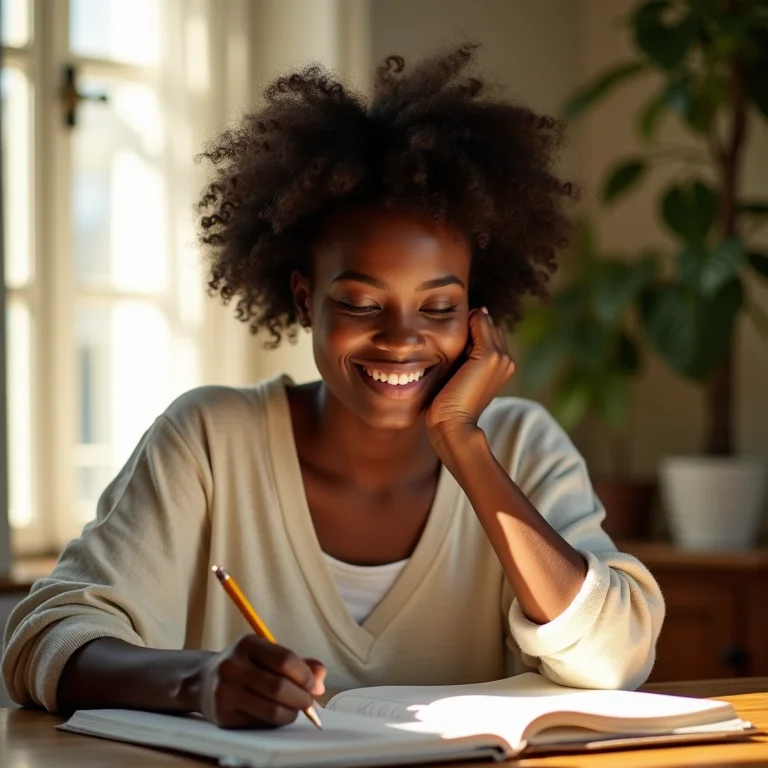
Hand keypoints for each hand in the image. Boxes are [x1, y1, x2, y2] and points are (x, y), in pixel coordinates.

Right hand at [197, 634, 325, 728]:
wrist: (204, 681)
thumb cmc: (245, 666)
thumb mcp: (267, 654)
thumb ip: (297, 662)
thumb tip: (321, 675)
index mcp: (247, 644)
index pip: (284, 660)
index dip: (305, 675)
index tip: (314, 684)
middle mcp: (233, 666)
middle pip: (279, 687)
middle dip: (302, 697)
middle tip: (309, 701)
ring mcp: (226, 692)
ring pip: (271, 710)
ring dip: (292, 713)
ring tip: (295, 709)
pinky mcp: (223, 716)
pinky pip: (260, 723)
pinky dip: (276, 721)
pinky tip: (278, 714)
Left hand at [426, 307, 514, 443]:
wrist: (453, 426)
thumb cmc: (449, 406)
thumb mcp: (458, 376)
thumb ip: (463, 357)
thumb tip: (456, 337)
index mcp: (502, 367)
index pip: (490, 334)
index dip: (472, 332)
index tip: (451, 339)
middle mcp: (507, 360)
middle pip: (489, 326)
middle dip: (471, 325)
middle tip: (447, 337)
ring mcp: (501, 357)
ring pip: (485, 322)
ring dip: (467, 323)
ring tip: (447, 337)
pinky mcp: (489, 355)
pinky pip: (480, 322)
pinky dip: (467, 321)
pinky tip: (451, 333)